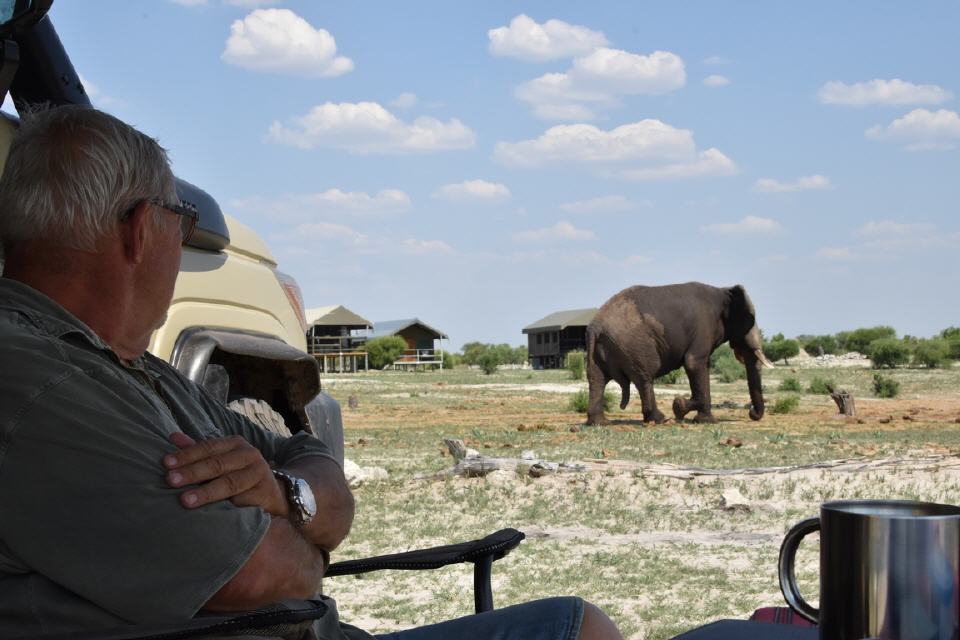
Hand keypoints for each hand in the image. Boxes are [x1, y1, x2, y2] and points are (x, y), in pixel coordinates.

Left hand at [164, 432, 288, 515]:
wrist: (273, 493)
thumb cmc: (239, 474)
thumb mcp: (220, 459)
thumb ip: (197, 450)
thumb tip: (172, 437)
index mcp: (235, 444)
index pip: (208, 447)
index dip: (187, 455)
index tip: (166, 463)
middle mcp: (250, 456)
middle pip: (217, 464)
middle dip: (193, 472)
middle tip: (170, 480)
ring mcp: (259, 475)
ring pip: (230, 483)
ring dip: (206, 492)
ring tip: (186, 500)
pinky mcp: (265, 494)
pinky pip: (243, 501)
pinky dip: (227, 507)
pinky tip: (212, 514)